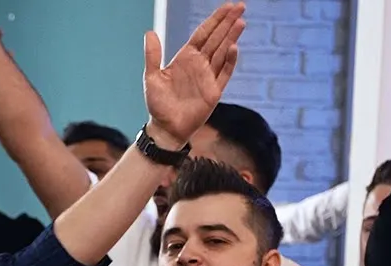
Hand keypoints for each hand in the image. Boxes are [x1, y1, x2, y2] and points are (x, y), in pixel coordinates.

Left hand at [142, 2, 245, 147]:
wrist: (165, 128)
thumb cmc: (158, 104)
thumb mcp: (152, 77)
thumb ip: (152, 55)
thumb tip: (149, 32)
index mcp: (186, 58)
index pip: (203, 33)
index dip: (215, 20)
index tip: (227, 6)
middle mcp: (199, 64)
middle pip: (217, 38)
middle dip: (228, 22)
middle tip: (241, 6)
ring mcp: (208, 77)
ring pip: (223, 52)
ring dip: (231, 37)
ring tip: (240, 22)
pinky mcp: (214, 91)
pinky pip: (224, 73)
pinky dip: (229, 61)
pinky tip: (233, 47)